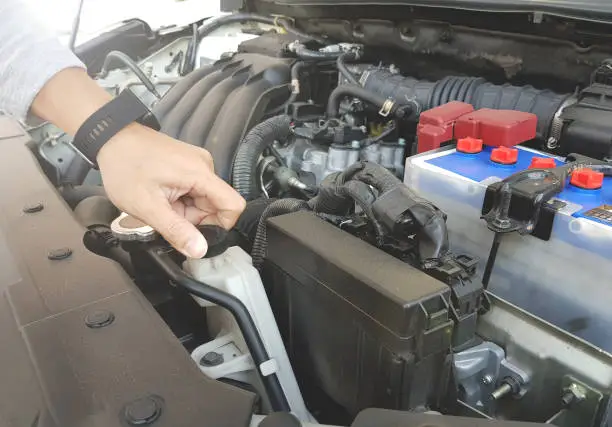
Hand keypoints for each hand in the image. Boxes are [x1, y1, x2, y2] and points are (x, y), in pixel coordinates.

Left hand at [97, 123, 245, 257]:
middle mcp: (204, 166)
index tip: (197, 234)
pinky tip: (161, 196)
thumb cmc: (124, 166)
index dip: (220, 226)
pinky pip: (195, 191)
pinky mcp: (189, 164)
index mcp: (200, 174)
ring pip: (204, 200)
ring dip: (185, 210)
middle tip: (166, 215)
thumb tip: (199, 250)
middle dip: (194, 219)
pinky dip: (181, 200)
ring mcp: (197, 164)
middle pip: (216, 205)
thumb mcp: (147, 206)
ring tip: (160, 203)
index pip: (233, 205)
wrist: (110, 137)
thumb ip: (175, 230)